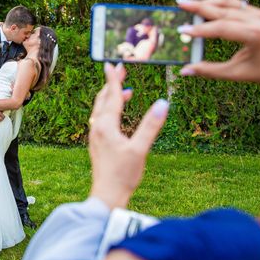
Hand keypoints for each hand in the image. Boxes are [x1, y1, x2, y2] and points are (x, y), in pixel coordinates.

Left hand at [88, 63, 168, 208]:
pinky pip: (102, 119)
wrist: (107, 195)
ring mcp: (96, 136)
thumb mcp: (140, 149)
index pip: (110, 96)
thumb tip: (163, 103)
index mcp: (106, 126)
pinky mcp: (98, 144)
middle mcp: (97, 128)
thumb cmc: (123, 174)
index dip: (113, 79)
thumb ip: (151, 126)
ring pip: (101, 110)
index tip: (113, 63)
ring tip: (124, 90)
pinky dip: (110, 110)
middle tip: (119, 70)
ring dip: (111, 97)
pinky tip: (119, 115)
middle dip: (111, 84)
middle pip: (103, 100)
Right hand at [177, 0, 259, 94]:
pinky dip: (216, 4)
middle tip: (180, 3)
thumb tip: (184, 70)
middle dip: (199, 7)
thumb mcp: (232, 73)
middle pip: (223, 10)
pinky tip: (202, 7)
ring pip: (227, 2)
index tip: (182, 30)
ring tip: (188, 4)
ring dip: (206, 2)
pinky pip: (233, 3)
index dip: (200, 29)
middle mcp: (259, 20)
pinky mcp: (257, 12)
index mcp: (255, 35)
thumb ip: (207, 70)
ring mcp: (259, 14)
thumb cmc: (257, 72)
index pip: (223, 28)